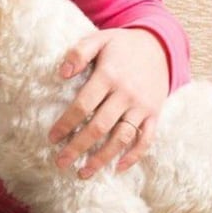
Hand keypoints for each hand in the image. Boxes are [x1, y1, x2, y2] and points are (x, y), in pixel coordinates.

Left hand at [49, 28, 168, 178]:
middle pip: (99, 126)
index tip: (52, 139)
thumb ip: (79, 52)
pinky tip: (117, 168)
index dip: (66, 123)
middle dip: (78, 147)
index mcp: (109, 76)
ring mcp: (142, 106)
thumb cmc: (121, 46)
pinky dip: (134, 156)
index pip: (83, 105)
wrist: (160, 46)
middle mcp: (126, 94)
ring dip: (102, 158)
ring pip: (121, 137)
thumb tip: (61, 73)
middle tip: (60, 163)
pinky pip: (146, 139)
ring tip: (83, 173)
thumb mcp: (99, 39)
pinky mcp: (154, 114)